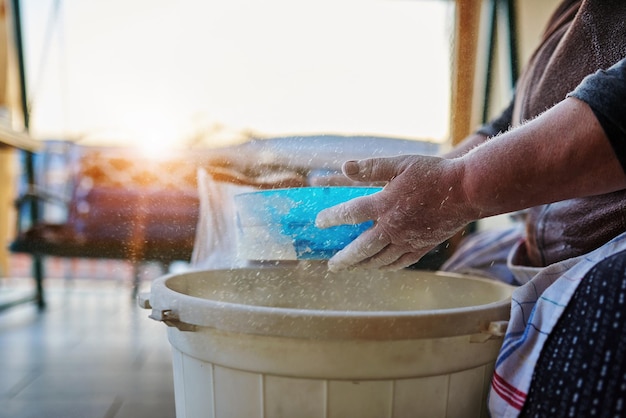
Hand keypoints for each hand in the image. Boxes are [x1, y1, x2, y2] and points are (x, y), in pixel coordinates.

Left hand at [315, 155, 475, 270]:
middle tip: (331, 265)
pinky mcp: (422, 247)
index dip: (332, 218)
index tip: (320, 222)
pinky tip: (379, 266)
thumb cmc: (433, 174)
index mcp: (385, 204)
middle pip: (361, 249)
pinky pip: (399, 262)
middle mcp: (393, 227)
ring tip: (351, 267)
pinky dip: (385, 267)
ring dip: (362, 265)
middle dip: (344, 259)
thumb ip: (372, 167)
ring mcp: (408, 240)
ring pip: (379, 260)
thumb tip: (346, 166)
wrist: (468, 191)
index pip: (350, 214)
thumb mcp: (400, 163)